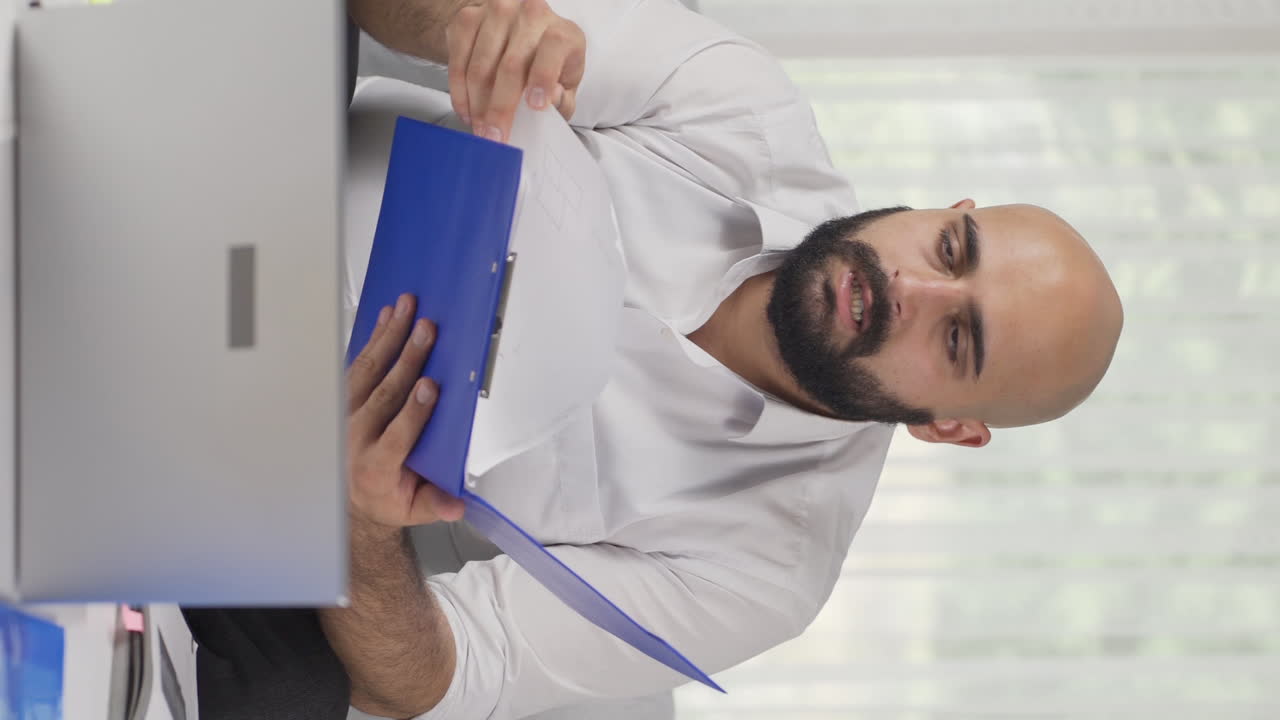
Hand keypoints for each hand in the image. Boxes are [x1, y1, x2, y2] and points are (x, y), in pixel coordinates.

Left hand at [346, 293, 464, 530]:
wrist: (349, 491)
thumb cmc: (386, 494)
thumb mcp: (412, 510)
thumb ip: (434, 505)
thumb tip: (455, 506)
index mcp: (376, 466)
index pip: (396, 435)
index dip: (413, 412)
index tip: (430, 387)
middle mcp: (356, 436)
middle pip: (383, 393)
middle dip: (407, 359)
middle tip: (426, 332)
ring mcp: (346, 413)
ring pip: (369, 370)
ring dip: (390, 337)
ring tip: (408, 310)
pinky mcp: (343, 395)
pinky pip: (358, 362)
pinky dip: (373, 337)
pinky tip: (387, 316)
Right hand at [445, 0, 585, 142]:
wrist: (518, 30)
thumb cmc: (546, 61)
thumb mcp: (566, 82)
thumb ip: (563, 98)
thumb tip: (551, 101)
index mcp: (562, 33)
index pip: (554, 48)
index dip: (543, 78)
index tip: (535, 106)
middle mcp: (530, 15)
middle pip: (511, 65)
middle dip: (499, 109)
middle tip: (494, 136)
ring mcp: (497, 13)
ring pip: (480, 66)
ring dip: (476, 105)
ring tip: (480, 127)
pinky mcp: (468, 18)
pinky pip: (457, 60)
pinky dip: (459, 91)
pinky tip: (467, 108)